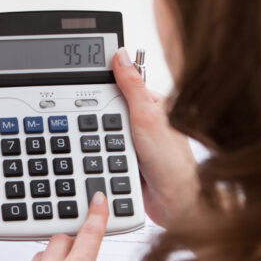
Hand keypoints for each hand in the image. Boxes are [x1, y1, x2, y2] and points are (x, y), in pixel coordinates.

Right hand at [112, 47, 198, 224]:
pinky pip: (101, 155)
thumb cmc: (172, 162)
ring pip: (100, 136)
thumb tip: (120, 55)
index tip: (86, 93)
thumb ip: (132, 86)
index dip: (101, 90)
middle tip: (107, 133)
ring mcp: (132, 143)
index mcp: (150, 104)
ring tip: (108, 153)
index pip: (117, 87)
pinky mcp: (123, 162)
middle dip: (98, 124)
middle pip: (104, 112)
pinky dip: (98, 160)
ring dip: (97, 146)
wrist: (174, 204)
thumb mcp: (147, 117)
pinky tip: (100, 165)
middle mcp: (141, 122)